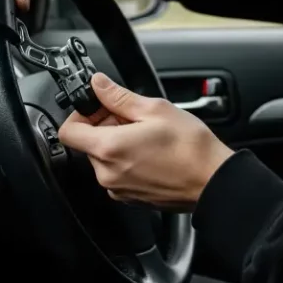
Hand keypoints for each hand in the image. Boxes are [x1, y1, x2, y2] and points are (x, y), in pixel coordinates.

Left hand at [58, 73, 234, 211]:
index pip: (68, 131)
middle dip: (105, 125)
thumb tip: (99, 84)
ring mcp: (118, 188)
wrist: (213, 180)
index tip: (99, 106)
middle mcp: (107, 173)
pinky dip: (126, 159)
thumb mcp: (154, 109)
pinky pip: (117, 172)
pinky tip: (150, 150)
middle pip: (88, 143)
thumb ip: (118, 96)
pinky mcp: (130, 197)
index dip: (81, 114)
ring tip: (146, 134)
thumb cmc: (190, 147)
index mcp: (109, 149)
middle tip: (132, 116)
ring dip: (117, 142)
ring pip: (104, 158)